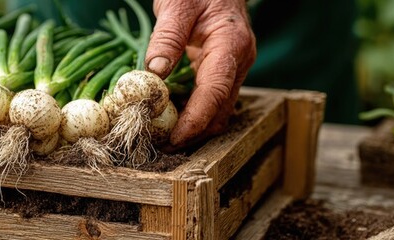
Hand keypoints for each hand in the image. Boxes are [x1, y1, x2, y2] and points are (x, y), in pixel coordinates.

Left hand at [146, 0, 255, 146]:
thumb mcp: (177, 5)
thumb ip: (167, 37)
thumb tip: (155, 72)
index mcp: (231, 45)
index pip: (215, 92)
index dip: (196, 120)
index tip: (174, 139)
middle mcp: (238, 61)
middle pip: (220, 109)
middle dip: (193, 132)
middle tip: (159, 145)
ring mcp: (233, 68)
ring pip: (217, 109)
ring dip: (192, 126)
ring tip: (161, 137)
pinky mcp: (222, 70)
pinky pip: (210, 99)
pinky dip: (192, 112)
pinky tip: (169, 118)